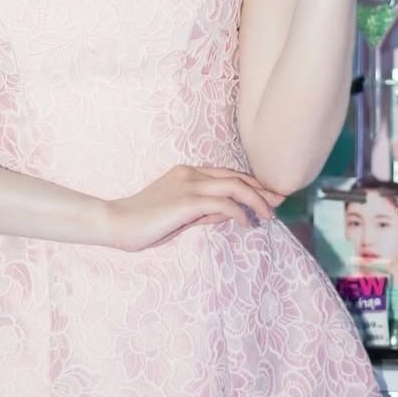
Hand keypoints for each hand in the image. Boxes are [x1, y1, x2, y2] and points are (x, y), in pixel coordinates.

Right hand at [105, 165, 285, 251]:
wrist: (116, 223)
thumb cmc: (145, 223)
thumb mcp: (180, 216)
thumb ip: (204, 211)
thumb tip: (230, 214)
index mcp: (188, 173)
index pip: (229, 174)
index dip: (253, 184)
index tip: (270, 197)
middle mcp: (191, 173)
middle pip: (237, 176)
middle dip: (262, 190)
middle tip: (280, 203)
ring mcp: (189, 184)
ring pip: (236, 186)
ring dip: (257, 200)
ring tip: (268, 216)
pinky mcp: (187, 201)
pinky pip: (224, 203)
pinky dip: (240, 212)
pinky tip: (247, 223)